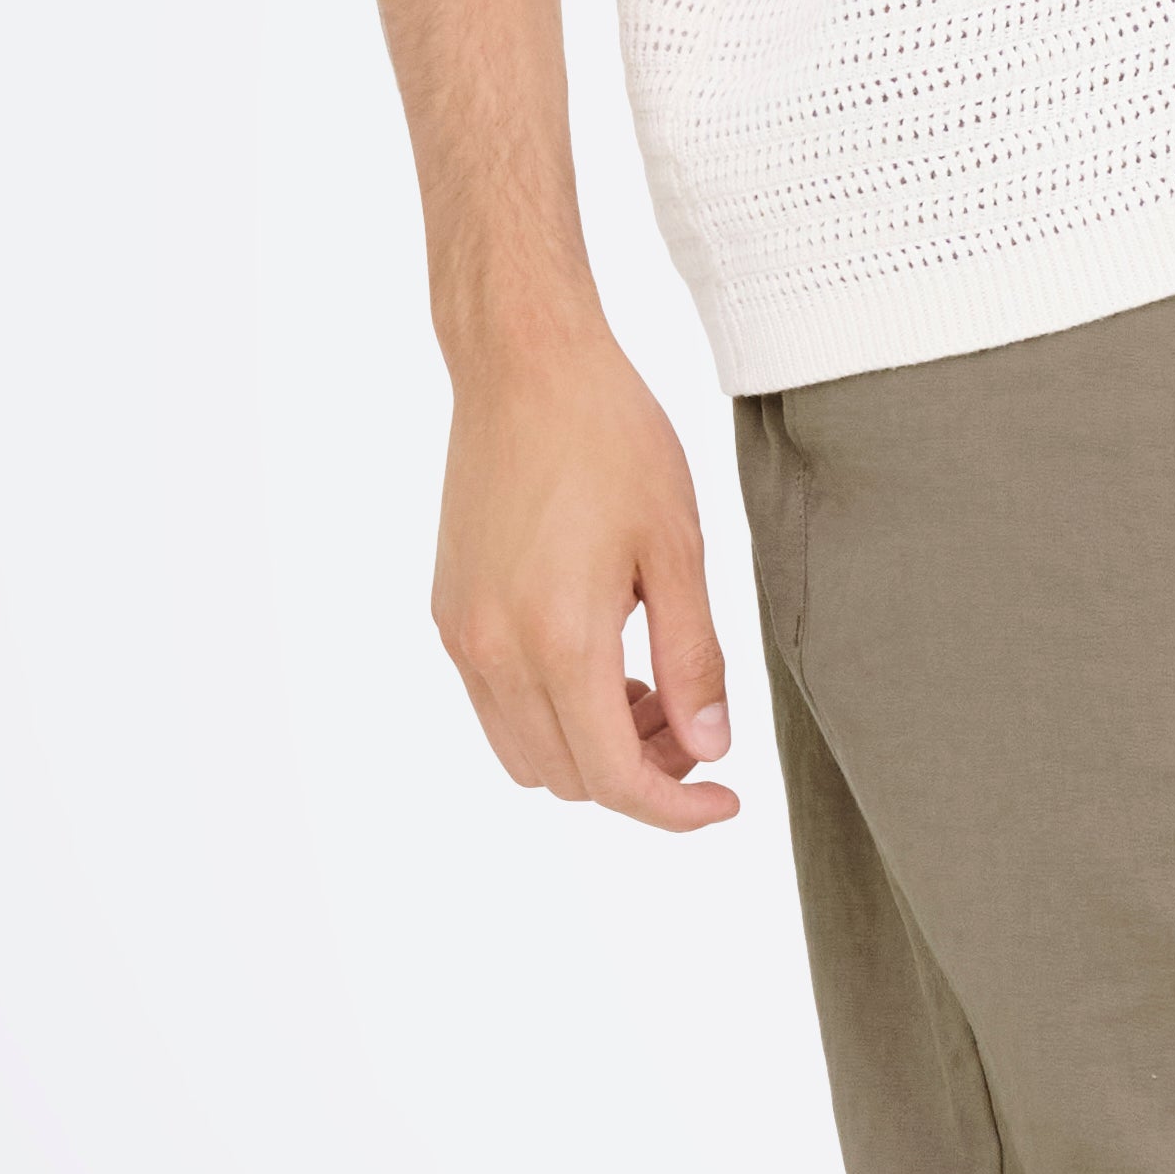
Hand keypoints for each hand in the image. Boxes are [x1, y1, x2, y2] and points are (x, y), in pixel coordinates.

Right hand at [433, 310, 740, 829]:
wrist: (523, 364)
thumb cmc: (611, 438)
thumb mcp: (678, 549)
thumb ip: (695, 660)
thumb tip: (709, 748)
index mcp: (558, 640)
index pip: (613, 779)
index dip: (675, 809)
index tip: (726, 801)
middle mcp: (493, 651)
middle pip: (567, 778)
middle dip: (640, 774)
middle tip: (695, 723)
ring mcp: (461, 635)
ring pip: (525, 753)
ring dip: (590, 748)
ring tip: (648, 686)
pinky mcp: (448, 612)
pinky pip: (495, 706)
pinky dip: (550, 712)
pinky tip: (599, 654)